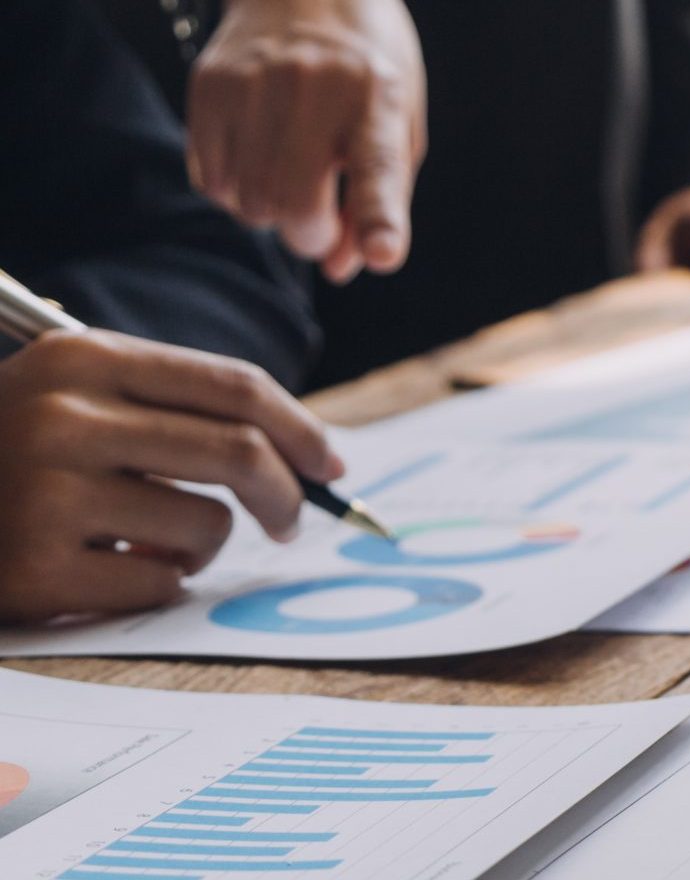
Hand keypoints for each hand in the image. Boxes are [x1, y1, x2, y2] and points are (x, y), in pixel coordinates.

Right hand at [0, 331, 342, 623]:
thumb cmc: (16, 456)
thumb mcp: (77, 400)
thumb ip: (175, 410)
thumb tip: (305, 457)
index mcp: (83, 359)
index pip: (233, 386)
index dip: (302, 429)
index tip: (332, 466)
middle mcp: (63, 417)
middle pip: (238, 454)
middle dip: (286, 496)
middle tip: (293, 523)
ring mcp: (45, 491)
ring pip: (207, 526)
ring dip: (204, 546)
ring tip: (149, 540)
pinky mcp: (36, 567)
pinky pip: (161, 582)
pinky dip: (158, 583)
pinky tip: (106, 569)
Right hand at [189, 0, 425, 283]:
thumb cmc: (364, 75)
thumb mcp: (397, 126)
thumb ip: (382, 200)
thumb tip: (339, 268)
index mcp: (377, 98)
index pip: (378, 166)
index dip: (377, 217)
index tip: (382, 252)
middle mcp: (314, 87)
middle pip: (293, 203)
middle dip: (307, 236)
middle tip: (317, 224)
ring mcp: (254, 83)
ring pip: (247, 201)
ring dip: (268, 214)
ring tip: (287, 178)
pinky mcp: (209, 86)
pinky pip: (211, 180)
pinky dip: (234, 191)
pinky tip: (255, 159)